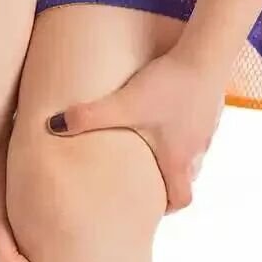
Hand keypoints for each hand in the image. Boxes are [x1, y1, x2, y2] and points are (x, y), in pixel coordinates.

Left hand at [45, 48, 225, 212]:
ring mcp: (206, 128)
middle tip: (147, 174)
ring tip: (153, 140)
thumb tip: (52, 126)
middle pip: (188, 176)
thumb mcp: (123, 103)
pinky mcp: (209, 107)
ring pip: (193, 151)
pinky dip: (183, 126)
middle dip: (169, 179)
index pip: (182, 199)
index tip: (154, 206)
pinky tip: (168, 107)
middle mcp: (197, 148)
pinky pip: (197, 126)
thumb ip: (87, 117)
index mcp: (178, 159)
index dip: (169, 207)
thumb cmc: (168, 86)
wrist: (206, 55)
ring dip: (175, 151)